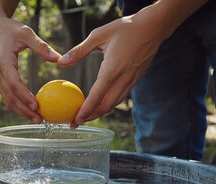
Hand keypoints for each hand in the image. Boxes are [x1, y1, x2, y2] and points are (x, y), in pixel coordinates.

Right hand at [0, 16, 60, 122]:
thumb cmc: (10, 28)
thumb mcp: (26, 33)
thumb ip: (41, 46)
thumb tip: (59, 59)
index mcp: (2, 61)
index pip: (14, 83)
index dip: (24, 96)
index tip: (36, 106)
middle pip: (9, 96)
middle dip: (24, 110)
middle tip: (40, 120)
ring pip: (7, 99)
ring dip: (21, 111)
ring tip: (36, 119)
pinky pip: (6, 95)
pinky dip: (17, 104)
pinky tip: (29, 110)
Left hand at [58, 0, 206, 127]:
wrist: (154, 27)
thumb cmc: (126, 28)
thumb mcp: (99, 34)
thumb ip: (80, 50)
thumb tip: (61, 62)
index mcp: (112, 68)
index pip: (97, 96)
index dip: (85, 111)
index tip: (74, 120)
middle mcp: (123, 78)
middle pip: (105, 106)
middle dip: (90, 117)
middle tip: (75, 123)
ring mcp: (131, 80)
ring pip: (114, 104)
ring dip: (99, 113)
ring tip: (85, 117)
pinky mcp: (135, 79)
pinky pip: (120, 97)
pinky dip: (108, 104)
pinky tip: (99, 104)